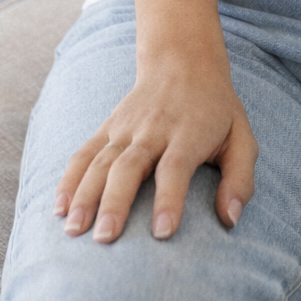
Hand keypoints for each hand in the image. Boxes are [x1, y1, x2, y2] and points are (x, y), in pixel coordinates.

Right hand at [53, 46, 257, 243]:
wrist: (184, 61)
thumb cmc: (217, 111)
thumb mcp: (242, 138)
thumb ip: (241, 179)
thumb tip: (231, 219)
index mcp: (189, 132)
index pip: (175, 167)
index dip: (169, 199)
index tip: (162, 232)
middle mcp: (154, 128)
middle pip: (130, 165)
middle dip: (116, 202)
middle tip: (105, 238)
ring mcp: (126, 127)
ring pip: (102, 161)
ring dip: (85, 194)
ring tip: (74, 230)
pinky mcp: (108, 127)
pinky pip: (84, 153)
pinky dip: (69, 179)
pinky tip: (58, 208)